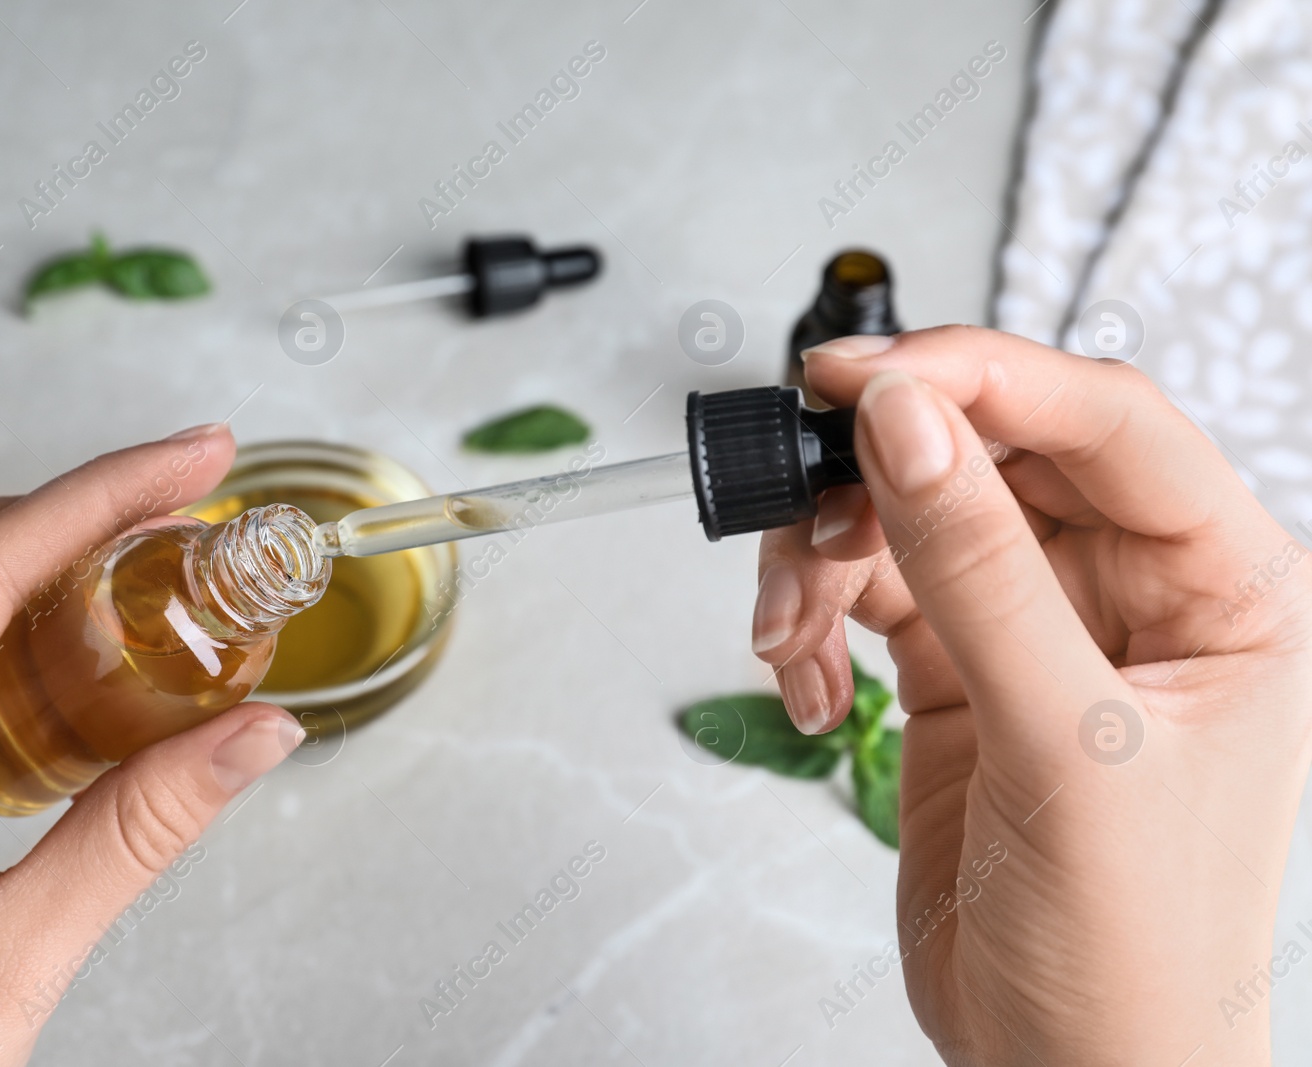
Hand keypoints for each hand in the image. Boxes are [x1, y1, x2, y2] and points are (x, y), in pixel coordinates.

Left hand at [0, 424, 303, 1064]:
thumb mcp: (7, 966)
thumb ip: (138, 834)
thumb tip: (256, 734)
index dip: (100, 497)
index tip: (194, 456)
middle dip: (83, 514)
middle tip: (198, 502)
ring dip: (52, 569)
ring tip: (167, 572)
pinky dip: (18, 637)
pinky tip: (95, 655)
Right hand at [752, 327, 1311, 1064]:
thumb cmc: (1136, 948)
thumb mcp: (1067, 745)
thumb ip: (977, 572)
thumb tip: (905, 424)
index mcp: (1223, 587)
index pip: (1107, 423)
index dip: (983, 378)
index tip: (867, 379)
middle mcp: (1130, 590)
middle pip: (989, 454)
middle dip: (878, 474)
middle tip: (801, 502)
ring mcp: (1037, 628)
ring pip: (911, 516)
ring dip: (827, 556)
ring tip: (790, 627)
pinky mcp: (958, 672)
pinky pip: (868, 592)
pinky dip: (813, 618)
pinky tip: (801, 680)